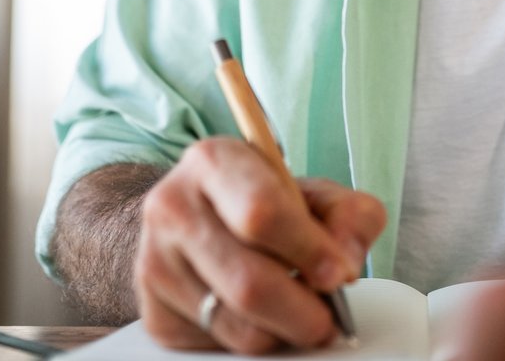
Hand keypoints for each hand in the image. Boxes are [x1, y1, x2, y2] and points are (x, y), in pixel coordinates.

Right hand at [133, 136, 386, 353]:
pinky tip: (261, 317)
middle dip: (304, 311)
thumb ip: (349, 215)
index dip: (309, 251)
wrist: (196, 218)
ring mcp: (156, 263)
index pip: (261, 213)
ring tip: (299, 313)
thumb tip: (345, 263)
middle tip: (330, 317)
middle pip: (248, 283)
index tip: (338, 274)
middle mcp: (172, 207)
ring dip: (282, 332)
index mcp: (213, 162)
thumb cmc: (262, 202)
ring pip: (236, 326)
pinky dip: (254, 340)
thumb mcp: (313, 191)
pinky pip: (217, 347)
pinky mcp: (154, 313)